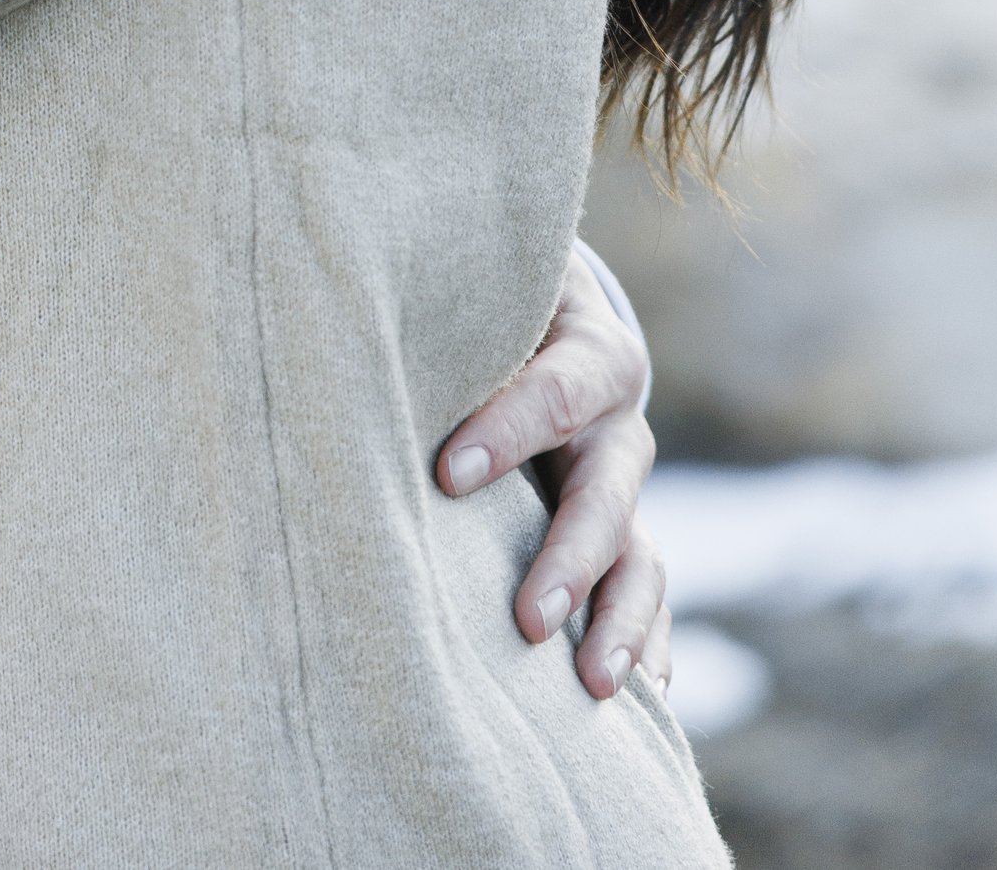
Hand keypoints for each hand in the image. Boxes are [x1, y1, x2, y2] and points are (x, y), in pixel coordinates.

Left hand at [437, 253, 669, 702]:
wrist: (534, 308)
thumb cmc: (481, 301)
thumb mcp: (476, 295)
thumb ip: (440, 319)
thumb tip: (347, 341)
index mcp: (589, 351)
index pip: (554, 393)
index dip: (505, 431)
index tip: (447, 475)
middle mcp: (617, 426)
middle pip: (607, 496)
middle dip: (570, 559)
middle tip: (529, 621)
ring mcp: (624, 489)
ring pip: (641, 560)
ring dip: (620, 624)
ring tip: (592, 685)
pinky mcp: (625, 537)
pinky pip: (648, 598)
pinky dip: (646, 646)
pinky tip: (635, 700)